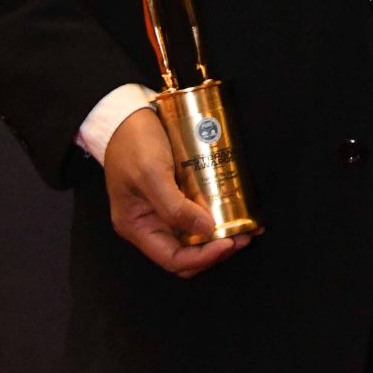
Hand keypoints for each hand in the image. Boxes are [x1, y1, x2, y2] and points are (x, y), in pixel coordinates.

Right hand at [103, 106, 251, 278]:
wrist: (126, 113)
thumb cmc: (132, 143)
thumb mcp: (151, 173)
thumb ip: (174, 207)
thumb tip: (207, 230)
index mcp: (137, 227)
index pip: (173, 259)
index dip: (203, 257)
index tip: (229, 243)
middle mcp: (150, 224)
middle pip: (186, 251)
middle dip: (216, 249)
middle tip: (243, 237)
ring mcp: (163, 210)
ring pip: (195, 235)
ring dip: (221, 234)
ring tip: (246, 227)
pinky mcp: (175, 193)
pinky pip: (198, 213)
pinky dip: (217, 215)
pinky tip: (237, 208)